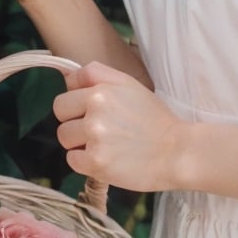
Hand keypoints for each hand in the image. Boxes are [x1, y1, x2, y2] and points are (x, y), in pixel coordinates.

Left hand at [53, 62, 186, 192]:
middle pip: (60, 114)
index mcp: (102, 89)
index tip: (91, 110)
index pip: (66, 92)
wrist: (177, 151)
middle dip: (74, 121)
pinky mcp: (96, 163)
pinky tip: (106, 159)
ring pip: (64, 138)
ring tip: (103, 145)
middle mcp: (96, 109)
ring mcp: (95, 137)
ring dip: (79, 143)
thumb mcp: (129, 84)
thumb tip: (67, 79)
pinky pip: (72, 161)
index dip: (77, 102)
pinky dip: (85, 162)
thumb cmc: (154, 118)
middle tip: (97, 130)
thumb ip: (97, 75)